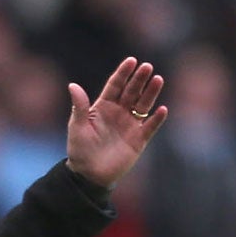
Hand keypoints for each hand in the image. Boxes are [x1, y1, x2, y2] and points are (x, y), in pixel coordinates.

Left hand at [65, 57, 167, 191]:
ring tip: (158, 79)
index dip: (123, 73)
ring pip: (143, 105)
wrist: (90, 175)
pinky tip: (162, 110)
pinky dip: (157, 119)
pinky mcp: (138, 141)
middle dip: (139, 79)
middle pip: (132, 92)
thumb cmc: (80, 150)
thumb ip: (79, 106)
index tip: (132, 61)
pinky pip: (150, 127)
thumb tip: (73, 85)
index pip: (115, 85)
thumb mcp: (77, 127)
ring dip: (151, 93)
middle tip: (147, 67)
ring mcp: (130, 126)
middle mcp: (118, 113)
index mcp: (103, 107)